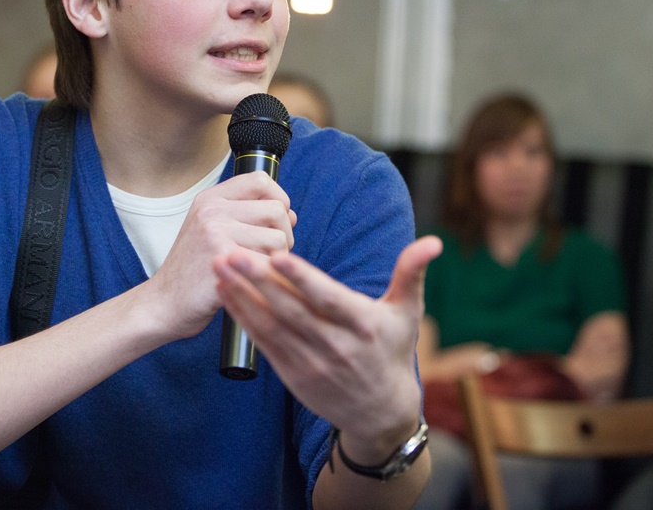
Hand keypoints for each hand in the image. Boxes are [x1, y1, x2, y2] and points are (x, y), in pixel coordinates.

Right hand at [144, 171, 294, 340]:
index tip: (274, 223)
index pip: (261, 180)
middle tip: (268, 254)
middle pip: (276, 210)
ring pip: (279, 239)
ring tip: (256, 269)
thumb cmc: (194, 271)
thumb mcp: (213, 231)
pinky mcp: (223, 260)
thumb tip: (290, 213)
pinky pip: (270, 263)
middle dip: (284, 235)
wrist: (164, 303)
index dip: (278, 200)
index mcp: (210, 199)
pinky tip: (253, 283)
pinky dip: (270, 278)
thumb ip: (249, 217)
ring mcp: (216, 233)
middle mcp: (212, 210)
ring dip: (277, 260)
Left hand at [214, 235, 441, 457]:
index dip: (302, 278)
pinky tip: (226, 295)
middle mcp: (336, 347)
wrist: (381, 412)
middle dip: (258, 280)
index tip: (278, 254)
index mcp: (363, 326)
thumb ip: (412, 273)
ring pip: (271, 326)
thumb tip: (433, 242)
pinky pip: (263, 343)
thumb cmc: (392, 351)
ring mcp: (311, 364)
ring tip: (219, 268)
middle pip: (291, 310)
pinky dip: (243, 318)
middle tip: (232, 252)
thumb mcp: (408, 312)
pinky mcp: (293, 375)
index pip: (328, 299)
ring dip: (242, 296)